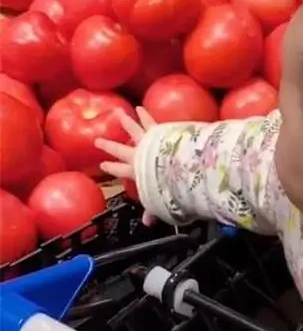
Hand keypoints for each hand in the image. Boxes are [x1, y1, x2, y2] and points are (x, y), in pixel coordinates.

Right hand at [94, 106, 157, 225]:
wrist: (177, 167)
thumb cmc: (168, 186)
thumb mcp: (159, 202)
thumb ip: (153, 210)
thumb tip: (147, 223)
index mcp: (136, 173)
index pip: (120, 171)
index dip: (112, 168)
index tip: (103, 165)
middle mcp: (137, 156)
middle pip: (120, 149)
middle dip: (108, 146)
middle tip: (98, 141)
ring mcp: (147, 142)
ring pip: (133, 129)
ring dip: (125, 121)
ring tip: (118, 112)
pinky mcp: (158, 133)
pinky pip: (150, 122)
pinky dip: (145, 115)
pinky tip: (141, 108)